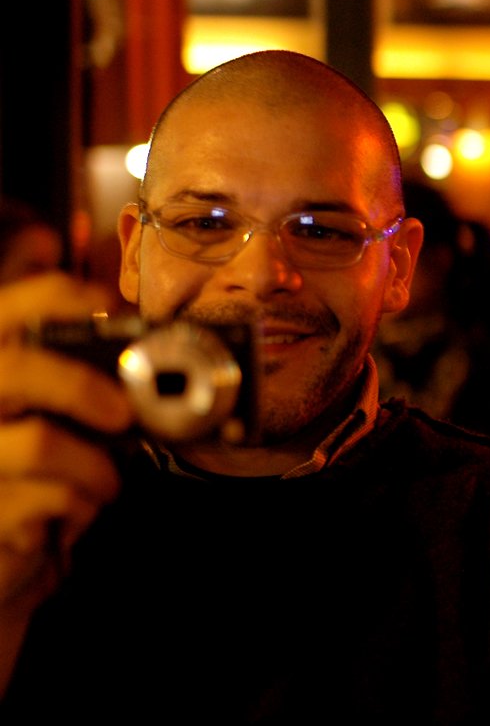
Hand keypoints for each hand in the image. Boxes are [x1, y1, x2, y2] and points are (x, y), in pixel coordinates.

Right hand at [0, 274, 126, 614]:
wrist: (3, 549)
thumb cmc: (29, 467)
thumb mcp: (45, 405)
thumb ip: (65, 354)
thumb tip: (108, 298)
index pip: (8, 304)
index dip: (65, 296)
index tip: (115, 310)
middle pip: (14, 367)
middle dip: (81, 385)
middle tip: (122, 415)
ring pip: (39, 442)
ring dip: (94, 465)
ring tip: (107, 481)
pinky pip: (46, 498)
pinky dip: (80, 504)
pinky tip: (78, 509)